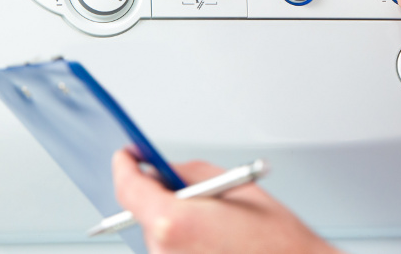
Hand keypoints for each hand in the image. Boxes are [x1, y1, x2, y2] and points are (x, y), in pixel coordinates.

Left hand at [112, 150, 342, 253]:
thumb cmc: (275, 239)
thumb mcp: (232, 186)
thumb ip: (187, 174)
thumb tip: (161, 170)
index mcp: (173, 221)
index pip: (129, 187)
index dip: (125, 166)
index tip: (127, 155)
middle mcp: (163, 250)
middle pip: (143, 213)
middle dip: (160, 195)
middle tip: (187, 186)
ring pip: (159, 234)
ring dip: (177, 220)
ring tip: (216, 220)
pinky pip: (172, 250)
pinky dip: (186, 239)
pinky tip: (216, 238)